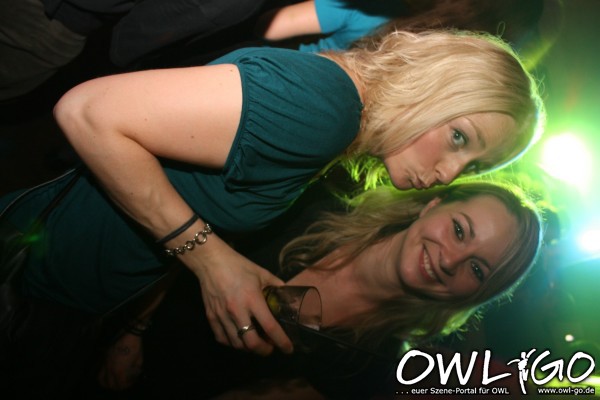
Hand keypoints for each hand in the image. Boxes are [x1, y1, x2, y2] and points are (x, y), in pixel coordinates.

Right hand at [97, 332, 143, 390]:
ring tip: (114, 381)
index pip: (120, 384)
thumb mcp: (139, 360)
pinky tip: (110, 372)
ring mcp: (105, 363)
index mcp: (119, 370)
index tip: (131, 382)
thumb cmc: (135, 346)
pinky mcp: (103, 357)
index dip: (126, 385)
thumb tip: (134, 374)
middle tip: (123, 383)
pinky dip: (104, 374)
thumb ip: (135, 370)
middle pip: (110, 384)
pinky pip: (100, 370)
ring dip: (107, 382)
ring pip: (101, 379)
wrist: (128, 332)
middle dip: (117, 386)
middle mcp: (110, 368)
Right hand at [185, 235, 293, 355]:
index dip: (282, 341)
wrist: (211, 262)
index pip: (270, 327)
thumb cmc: (238, 266)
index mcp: (253, 299)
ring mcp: (222, 316)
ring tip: (255, 343)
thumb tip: (288, 294)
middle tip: (270, 347)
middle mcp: (237, 311)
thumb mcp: (262, 273)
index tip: (288, 349)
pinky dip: (232, 343)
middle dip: (264, 350)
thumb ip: (276, 285)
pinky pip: (222, 338)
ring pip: (236, 344)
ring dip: (248, 348)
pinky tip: (238, 339)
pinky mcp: (211, 317)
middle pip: (252, 343)